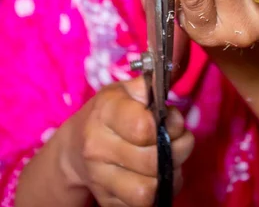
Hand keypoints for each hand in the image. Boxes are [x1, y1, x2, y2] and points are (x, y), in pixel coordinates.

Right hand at [63, 77, 193, 206]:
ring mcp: (100, 179)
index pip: (143, 128)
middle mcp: (97, 148)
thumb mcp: (125, 91)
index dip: (169, 125)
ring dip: (170, 176)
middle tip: (180, 140)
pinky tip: (158, 175)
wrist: (75, 148)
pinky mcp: (107, 202)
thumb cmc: (109, 113)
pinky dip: (159, 192)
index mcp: (105, 112)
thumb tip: (175, 68)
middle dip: (178, 150)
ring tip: (171, 160)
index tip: (173, 120)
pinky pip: (142, 206)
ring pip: (147, 191)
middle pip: (151, 161)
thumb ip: (150, 85)